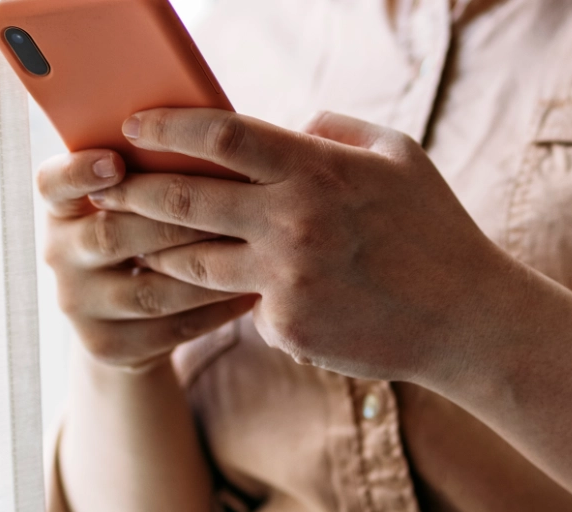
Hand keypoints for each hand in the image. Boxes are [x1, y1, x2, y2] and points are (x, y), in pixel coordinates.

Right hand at [37, 149, 258, 369]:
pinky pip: (169, 328)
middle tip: (224, 206)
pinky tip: (250, 292)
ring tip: (249, 251)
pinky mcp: (109, 345)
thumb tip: (207, 121)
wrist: (123, 321)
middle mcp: (59, 255)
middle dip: (170, 220)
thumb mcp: (132, 201)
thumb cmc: (144, 233)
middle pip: (110, 236)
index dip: (79, 172)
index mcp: (61, 208)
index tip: (115, 161)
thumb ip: (151, 171)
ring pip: (147, 290)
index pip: (52, 184)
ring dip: (202, 270)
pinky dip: (214, 310)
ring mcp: (80, 305)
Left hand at [87, 109, 526, 380]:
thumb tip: (282, 125)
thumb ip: (333, 131)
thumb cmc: (434, 229)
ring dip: (160, 250)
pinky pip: (241, 305)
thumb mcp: (398, 155)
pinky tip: (230, 293)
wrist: (465, 320)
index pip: (221, 135)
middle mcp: (294, 222)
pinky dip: (237, 296)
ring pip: (193, 262)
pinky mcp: (287, 327)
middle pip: (184, 200)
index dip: (168, 127)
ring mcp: (286, 280)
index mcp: (318, 170)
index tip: (136, 125)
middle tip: (106, 187)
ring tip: (138, 240)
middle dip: (133, 191)